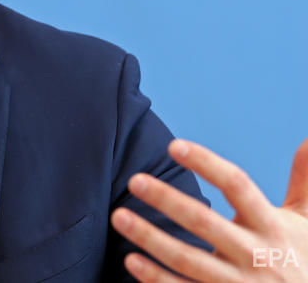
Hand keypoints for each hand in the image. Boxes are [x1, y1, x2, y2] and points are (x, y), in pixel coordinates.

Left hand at [111, 137, 307, 281]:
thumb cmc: (305, 261)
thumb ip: (304, 182)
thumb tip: (307, 139)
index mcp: (274, 227)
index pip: (237, 186)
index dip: (206, 164)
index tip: (174, 145)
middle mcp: (256, 255)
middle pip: (204, 222)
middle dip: (167, 200)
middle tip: (134, 180)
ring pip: (187, 260)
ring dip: (150, 238)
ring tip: (118, 217)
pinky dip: (155, 278)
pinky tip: (130, 260)